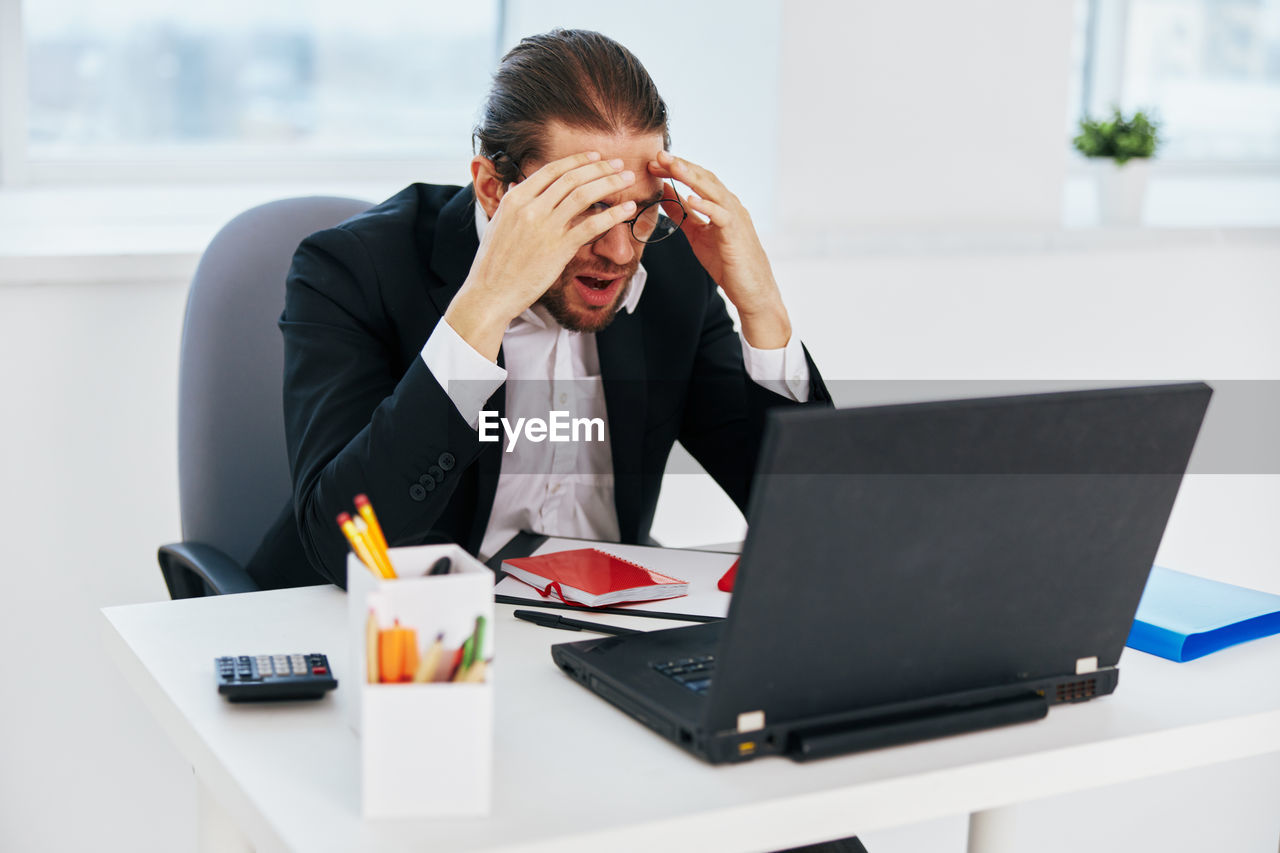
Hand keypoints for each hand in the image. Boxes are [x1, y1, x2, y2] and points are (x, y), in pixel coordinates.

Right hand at [446, 152, 637, 360]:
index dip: (577, 160)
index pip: (552, 170)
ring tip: (628, 179)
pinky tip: (627, 209)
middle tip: (618, 164)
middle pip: (572, 178)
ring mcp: (545, 227)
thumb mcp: (499, 223)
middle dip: (600, 168)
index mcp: (515, 199)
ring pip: (584, 195)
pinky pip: (592, 225)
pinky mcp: (559, 248)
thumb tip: (519, 187)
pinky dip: (613, 214)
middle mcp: (530, 208)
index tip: (595, 157)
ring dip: (610, 183)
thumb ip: (514, 204)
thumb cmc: (494, 263)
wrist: (491, 293)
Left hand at [648, 151, 790, 348]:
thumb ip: (682, 215)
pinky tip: (690, 198)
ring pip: (713, 191)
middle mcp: (730, 205)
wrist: (752, 289)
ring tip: (673, 166)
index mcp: (720, 204)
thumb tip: (664, 195)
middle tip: (659, 155)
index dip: (676, 169)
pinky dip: (706, 205)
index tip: (653, 163)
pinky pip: (721, 215)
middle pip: (704, 178)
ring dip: (691, 177)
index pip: (696, 180)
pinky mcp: (736, 234)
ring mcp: (735, 217)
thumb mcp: (697, 235)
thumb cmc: (727, 263)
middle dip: (681, 166)